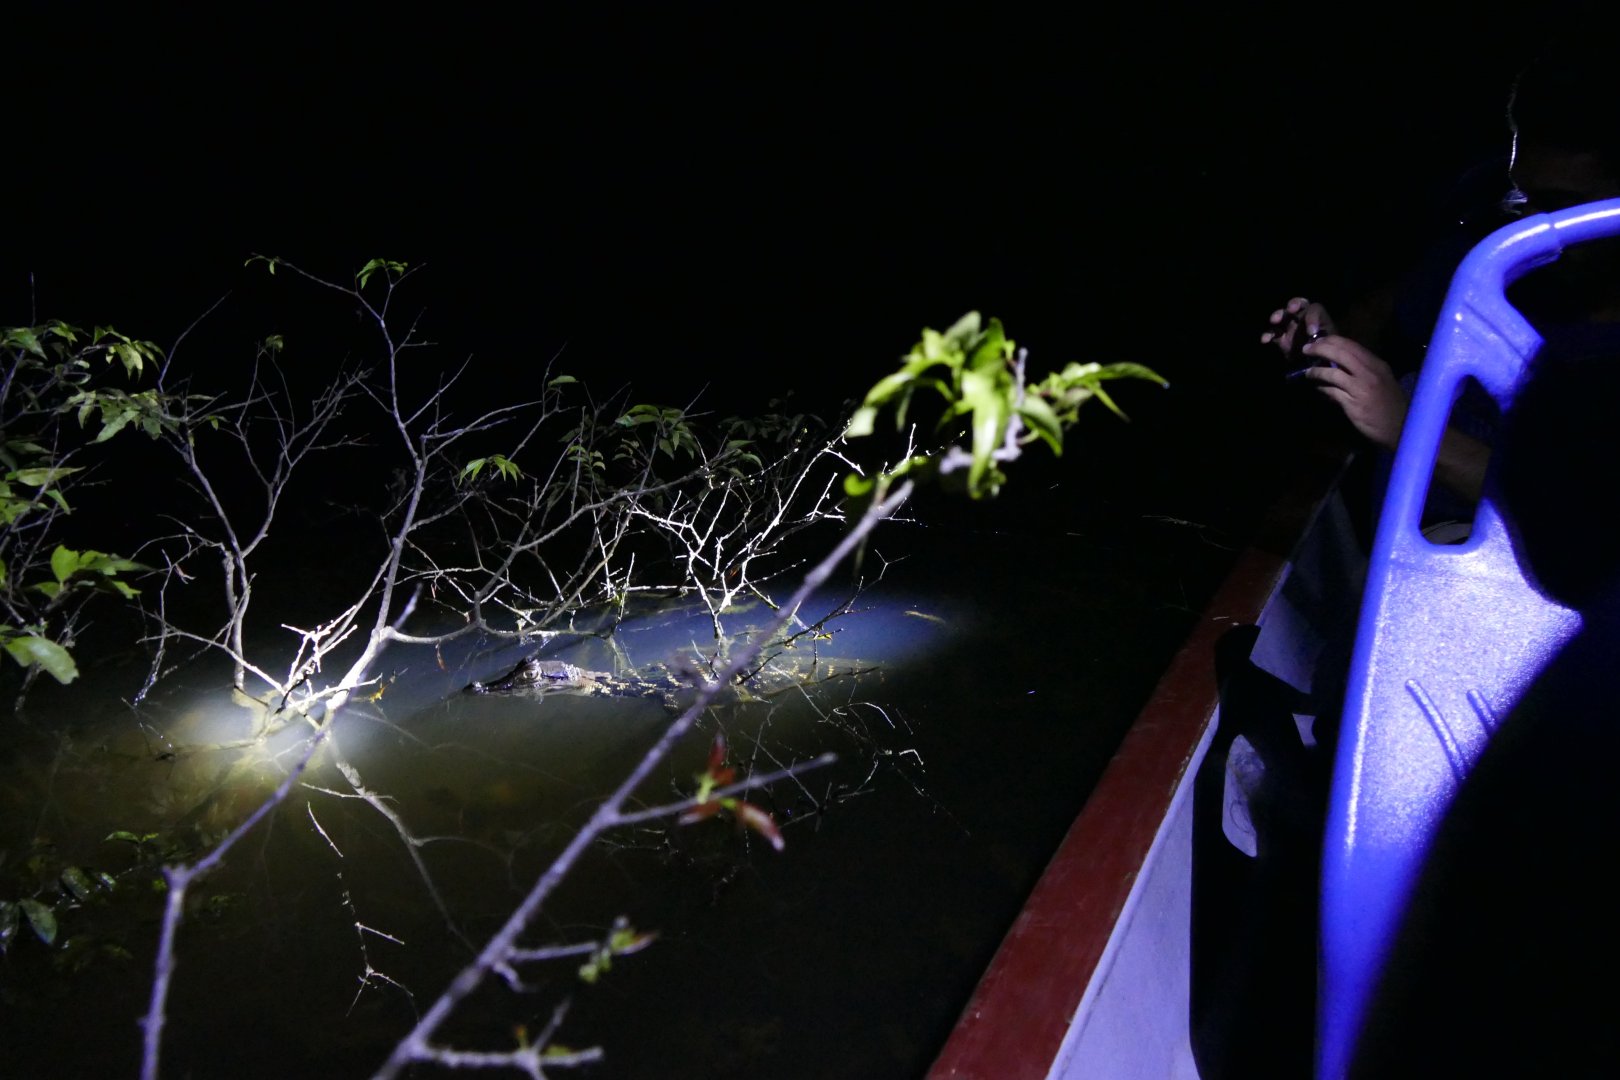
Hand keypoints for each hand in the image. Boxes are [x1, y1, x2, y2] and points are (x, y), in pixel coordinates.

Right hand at [1261, 296, 1336, 359]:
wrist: (1314, 366)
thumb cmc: (1324, 353)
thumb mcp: (1328, 345)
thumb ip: (1323, 339)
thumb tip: (1313, 337)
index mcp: (1317, 318)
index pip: (1314, 310)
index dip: (1312, 318)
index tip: (1311, 333)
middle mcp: (1303, 319)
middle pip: (1297, 305)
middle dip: (1293, 304)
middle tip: (1290, 310)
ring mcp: (1290, 327)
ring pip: (1282, 315)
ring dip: (1277, 315)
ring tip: (1274, 321)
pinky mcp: (1280, 338)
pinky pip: (1271, 333)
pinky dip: (1267, 335)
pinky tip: (1265, 340)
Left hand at [1299, 335, 1408, 449]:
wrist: (1400, 427)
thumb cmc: (1390, 405)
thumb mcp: (1380, 381)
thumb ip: (1363, 370)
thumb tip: (1339, 363)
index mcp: (1377, 364)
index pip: (1352, 345)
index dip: (1332, 340)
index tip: (1318, 340)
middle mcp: (1370, 371)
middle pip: (1341, 352)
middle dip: (1320, 348)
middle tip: (1307, 349)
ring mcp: (1361, 387)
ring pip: (1333, 371)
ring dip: (1316, 370)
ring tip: (1308, 372)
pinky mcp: (1353, 403)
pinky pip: (1331, 391)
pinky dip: (1321, 388)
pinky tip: (1317, 388)